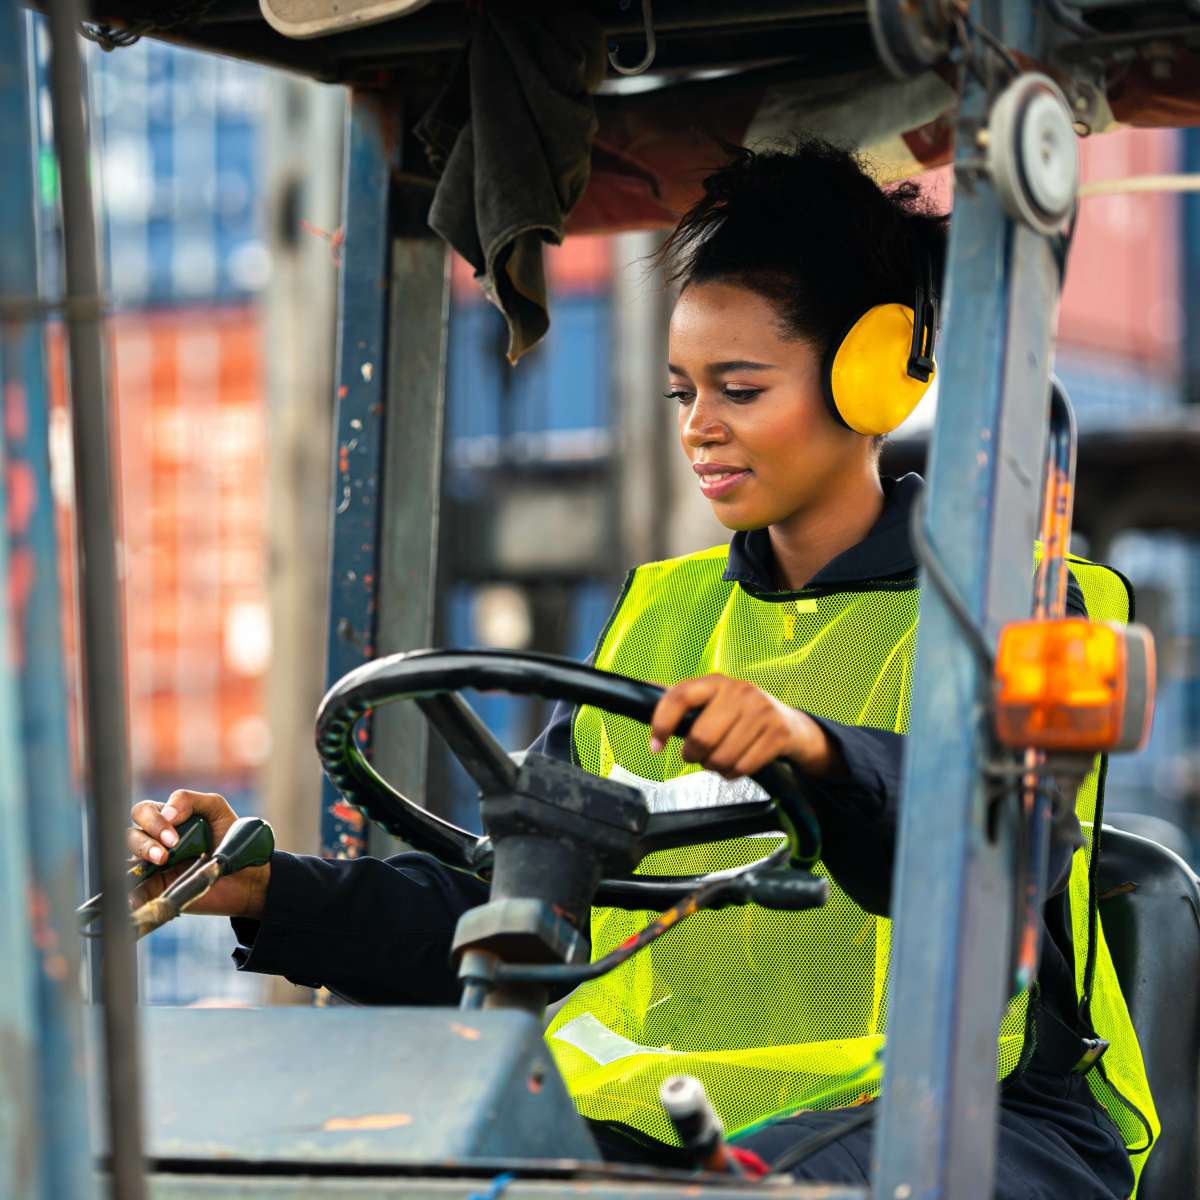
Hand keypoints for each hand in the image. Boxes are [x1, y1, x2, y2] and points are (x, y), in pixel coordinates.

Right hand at [126, 790, 270, 919]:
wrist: (247, 874)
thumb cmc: (230, 837)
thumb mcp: (215, 809)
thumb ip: (190, 800)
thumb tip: (166, 812)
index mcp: (165, 820)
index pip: (143, 813)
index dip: (153, 821)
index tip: (173, 836)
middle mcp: (155, 842)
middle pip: (130, 836)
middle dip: (144, 843)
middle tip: (166, 854)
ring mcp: (153, 867)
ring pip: (126, 863)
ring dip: (137, 863)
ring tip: (161, 863)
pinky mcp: (157, 891)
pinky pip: (134, 894)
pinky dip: (130, 896)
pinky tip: (132, 898)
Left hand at [649, 674, 839, 779]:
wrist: (790, 725)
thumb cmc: (741, 713)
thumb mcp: (712, 699)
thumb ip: (681, 699)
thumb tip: (640, 690)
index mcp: (715, 682)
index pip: (679, 697)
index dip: (661, 724)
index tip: (656, 745)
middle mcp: (739, 691)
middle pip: (700, 737)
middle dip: (693, 756)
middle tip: (697, 756)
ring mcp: (760, 711)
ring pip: (721, 757)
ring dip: (714, 768)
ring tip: (718, 760)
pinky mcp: (777, 733)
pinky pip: (742, 768)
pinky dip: (733, 774)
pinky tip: (736, 765)